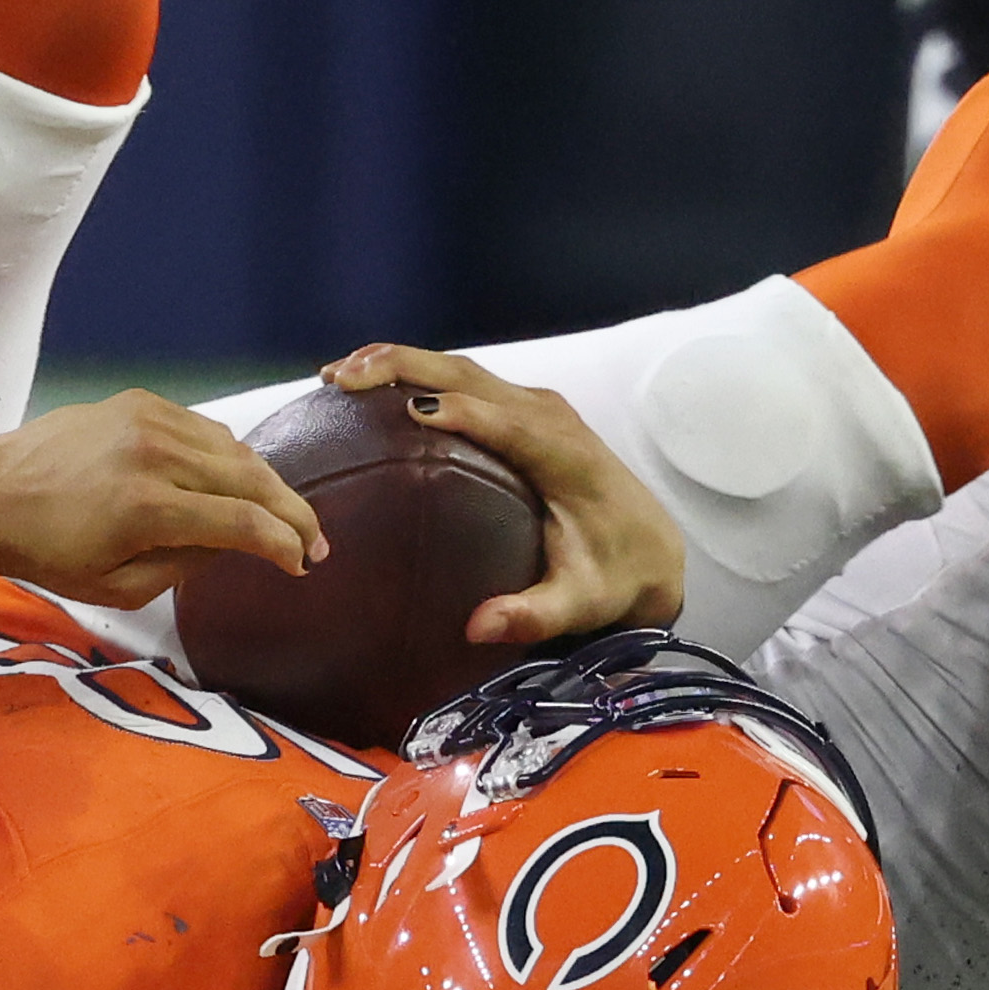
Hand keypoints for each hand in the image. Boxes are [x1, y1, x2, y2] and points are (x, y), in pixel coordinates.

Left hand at [0, 393, 320, 612]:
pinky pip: (204, 428)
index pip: (243, 522)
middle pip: (251, 477)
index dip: (284, 544)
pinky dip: (227, 454)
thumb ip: (184, 568)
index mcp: (148, 508)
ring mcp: (149, 419)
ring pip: (234, 447)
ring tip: (278, 512)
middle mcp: (156, 454)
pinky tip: (232, 478)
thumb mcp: (117, 588)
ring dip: (264, 481)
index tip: (304, 563)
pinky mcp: (139, 402)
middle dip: (292, 511)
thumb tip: (231, 543)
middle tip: (314, 539)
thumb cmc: (47, 553)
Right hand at [317, 342, 687, 646]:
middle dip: (404, 367)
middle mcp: (548, 416)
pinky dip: (412, 374)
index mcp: (565, 455)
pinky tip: (370, 386)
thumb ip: (534, 614)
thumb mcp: (580, 604)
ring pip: (459, 367)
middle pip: (469, 375)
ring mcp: (533, 405)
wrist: (649, 548)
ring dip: (399, 363)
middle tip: (342, 380)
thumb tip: (478, 626)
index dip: (460, 411)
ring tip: (339, 377)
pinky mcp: (520, 408)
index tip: (406, 412)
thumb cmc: (612, 577)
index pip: (507, 422)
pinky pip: (461, 379)